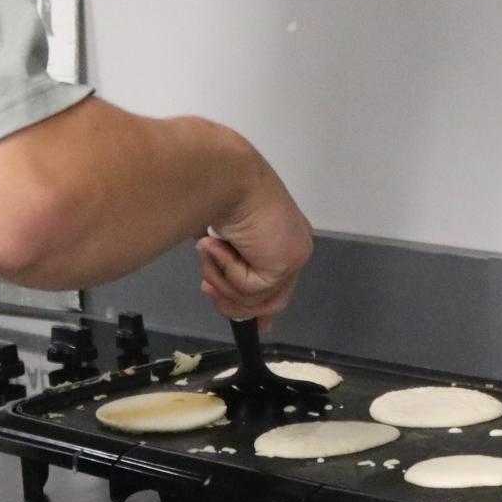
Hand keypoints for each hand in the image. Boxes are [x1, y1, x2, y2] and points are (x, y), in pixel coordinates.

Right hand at [198, 160, 311, 324]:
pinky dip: (225, 270)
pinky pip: (249, 289)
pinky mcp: (284, 264)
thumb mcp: (223, 238)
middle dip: (233, 301)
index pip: (281, 284)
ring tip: (207, 252)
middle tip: (206, 288)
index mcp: (285, 236)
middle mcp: (295, 247)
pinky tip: (217, 244)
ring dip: (222, 281)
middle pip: (271, 300)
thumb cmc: (217, 192)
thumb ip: (230, 265)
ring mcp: (294, 257)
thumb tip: (221, 293)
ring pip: (256, 300)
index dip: (265, 308)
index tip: (260, 326)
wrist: (223, 175)